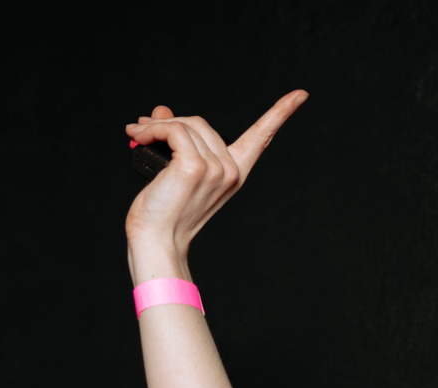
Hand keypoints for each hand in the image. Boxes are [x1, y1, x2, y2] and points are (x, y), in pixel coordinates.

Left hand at [123, 90, 307, 277]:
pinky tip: (138, 136)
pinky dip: (153, 129)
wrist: (155, 242)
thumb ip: (174, 140)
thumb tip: (161, 109)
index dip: (280, 113)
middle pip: (200, 123)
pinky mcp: (194, 166)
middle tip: (142, 128)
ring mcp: (215, 169)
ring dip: (156, 126)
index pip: (261, 138)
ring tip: (137, 133)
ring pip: (185, 125)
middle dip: (170, 122)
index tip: (300, 94)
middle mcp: (229, 171)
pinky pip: (173, 130)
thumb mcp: (173, 171)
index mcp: (233, 175)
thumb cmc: (163, 214)